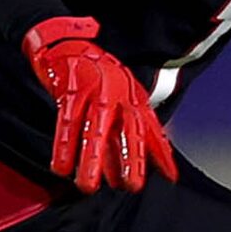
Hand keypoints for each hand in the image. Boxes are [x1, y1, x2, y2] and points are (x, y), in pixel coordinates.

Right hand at [22, 15, 177, 192]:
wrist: (66, 44)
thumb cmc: (96, 75)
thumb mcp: (122, 97)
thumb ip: (133, 128)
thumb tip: (150, 161)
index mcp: (133, 96)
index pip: (151, 127)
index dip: (161, 151)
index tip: (169, 176)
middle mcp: (118, 94)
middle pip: (126, 130)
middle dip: (129, 159)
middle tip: (130, 187)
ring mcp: (93, 91)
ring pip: (93, 131)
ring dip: (90, 160)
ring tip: (86, 186)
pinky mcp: (69, 91)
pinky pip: (66, 123)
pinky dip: (63, 146)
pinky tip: (60, 167)